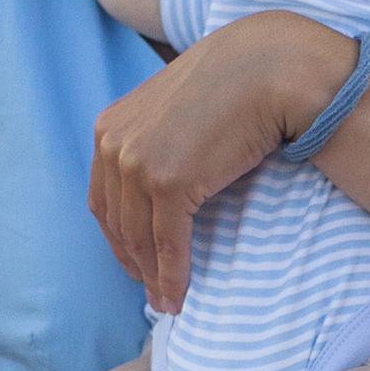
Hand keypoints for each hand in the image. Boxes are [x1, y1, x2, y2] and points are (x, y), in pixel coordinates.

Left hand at [90, 11, 354, 310]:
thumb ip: (155, 140)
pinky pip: (167, 243)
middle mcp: (113, 145)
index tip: (135, 262)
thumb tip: (161, 178)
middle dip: (133, 263)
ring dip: (153, 279)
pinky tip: (179, 297)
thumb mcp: (175, 110)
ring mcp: (137, 163)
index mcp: (109, 128)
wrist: (266, 68)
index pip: (103, 199)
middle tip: (151, 292)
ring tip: (167, 303)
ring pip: (139, 239)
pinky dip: (172, 276)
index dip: (118, 238)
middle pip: (116, 224)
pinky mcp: (168, 182)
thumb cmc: (232, 86)